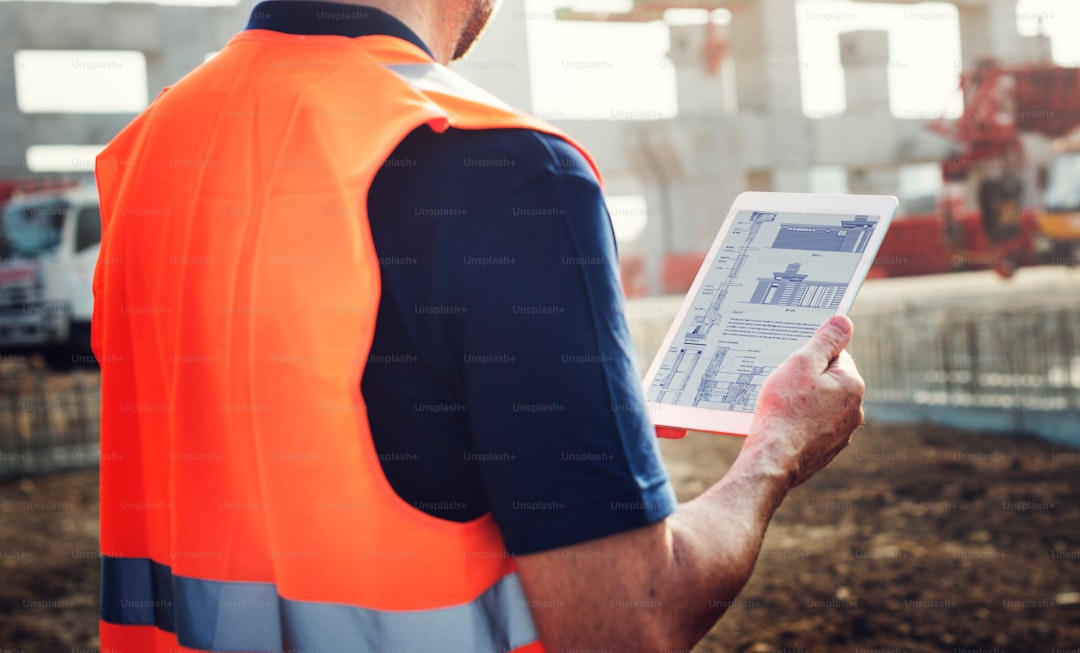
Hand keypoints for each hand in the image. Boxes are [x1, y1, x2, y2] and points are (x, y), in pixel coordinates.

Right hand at [746, 315, 864, 487]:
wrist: (774, 458)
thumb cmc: (785, 409)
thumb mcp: (801, 364)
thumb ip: (825, 340)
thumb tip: (843, 321)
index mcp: (852, 384)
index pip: (836, 356)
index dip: (811, 357)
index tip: (792, 364)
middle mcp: (854, 410)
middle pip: (829, 381)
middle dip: (807, 380)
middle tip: (783, 385)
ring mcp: (841, 433)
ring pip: (821, 405)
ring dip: (804, 402)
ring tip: (780, 407)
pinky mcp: (826, 450)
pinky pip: (813, 427)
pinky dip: (800, 423)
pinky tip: (782, 426)